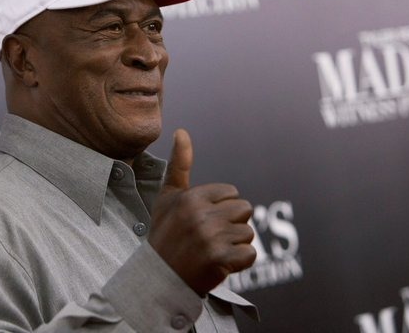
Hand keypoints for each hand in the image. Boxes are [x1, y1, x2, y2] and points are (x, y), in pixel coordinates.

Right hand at [148, 129, 255, 296]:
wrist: (157, 278)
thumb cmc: (165, 234)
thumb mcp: (167, 198)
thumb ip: (179, 164)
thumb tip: (182, 131)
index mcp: (190, 197)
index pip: (231, 193)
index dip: (221, 208)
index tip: (202, 221)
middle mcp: (200, 215)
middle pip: (244, 210)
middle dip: (231, 225)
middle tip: (208, 238)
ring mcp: (210, 238)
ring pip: (248, 233)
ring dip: (234, 245)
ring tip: (211, 251)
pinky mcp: (219, 260)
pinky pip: (250, 255)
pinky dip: (239, 263)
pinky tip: (219, 265)